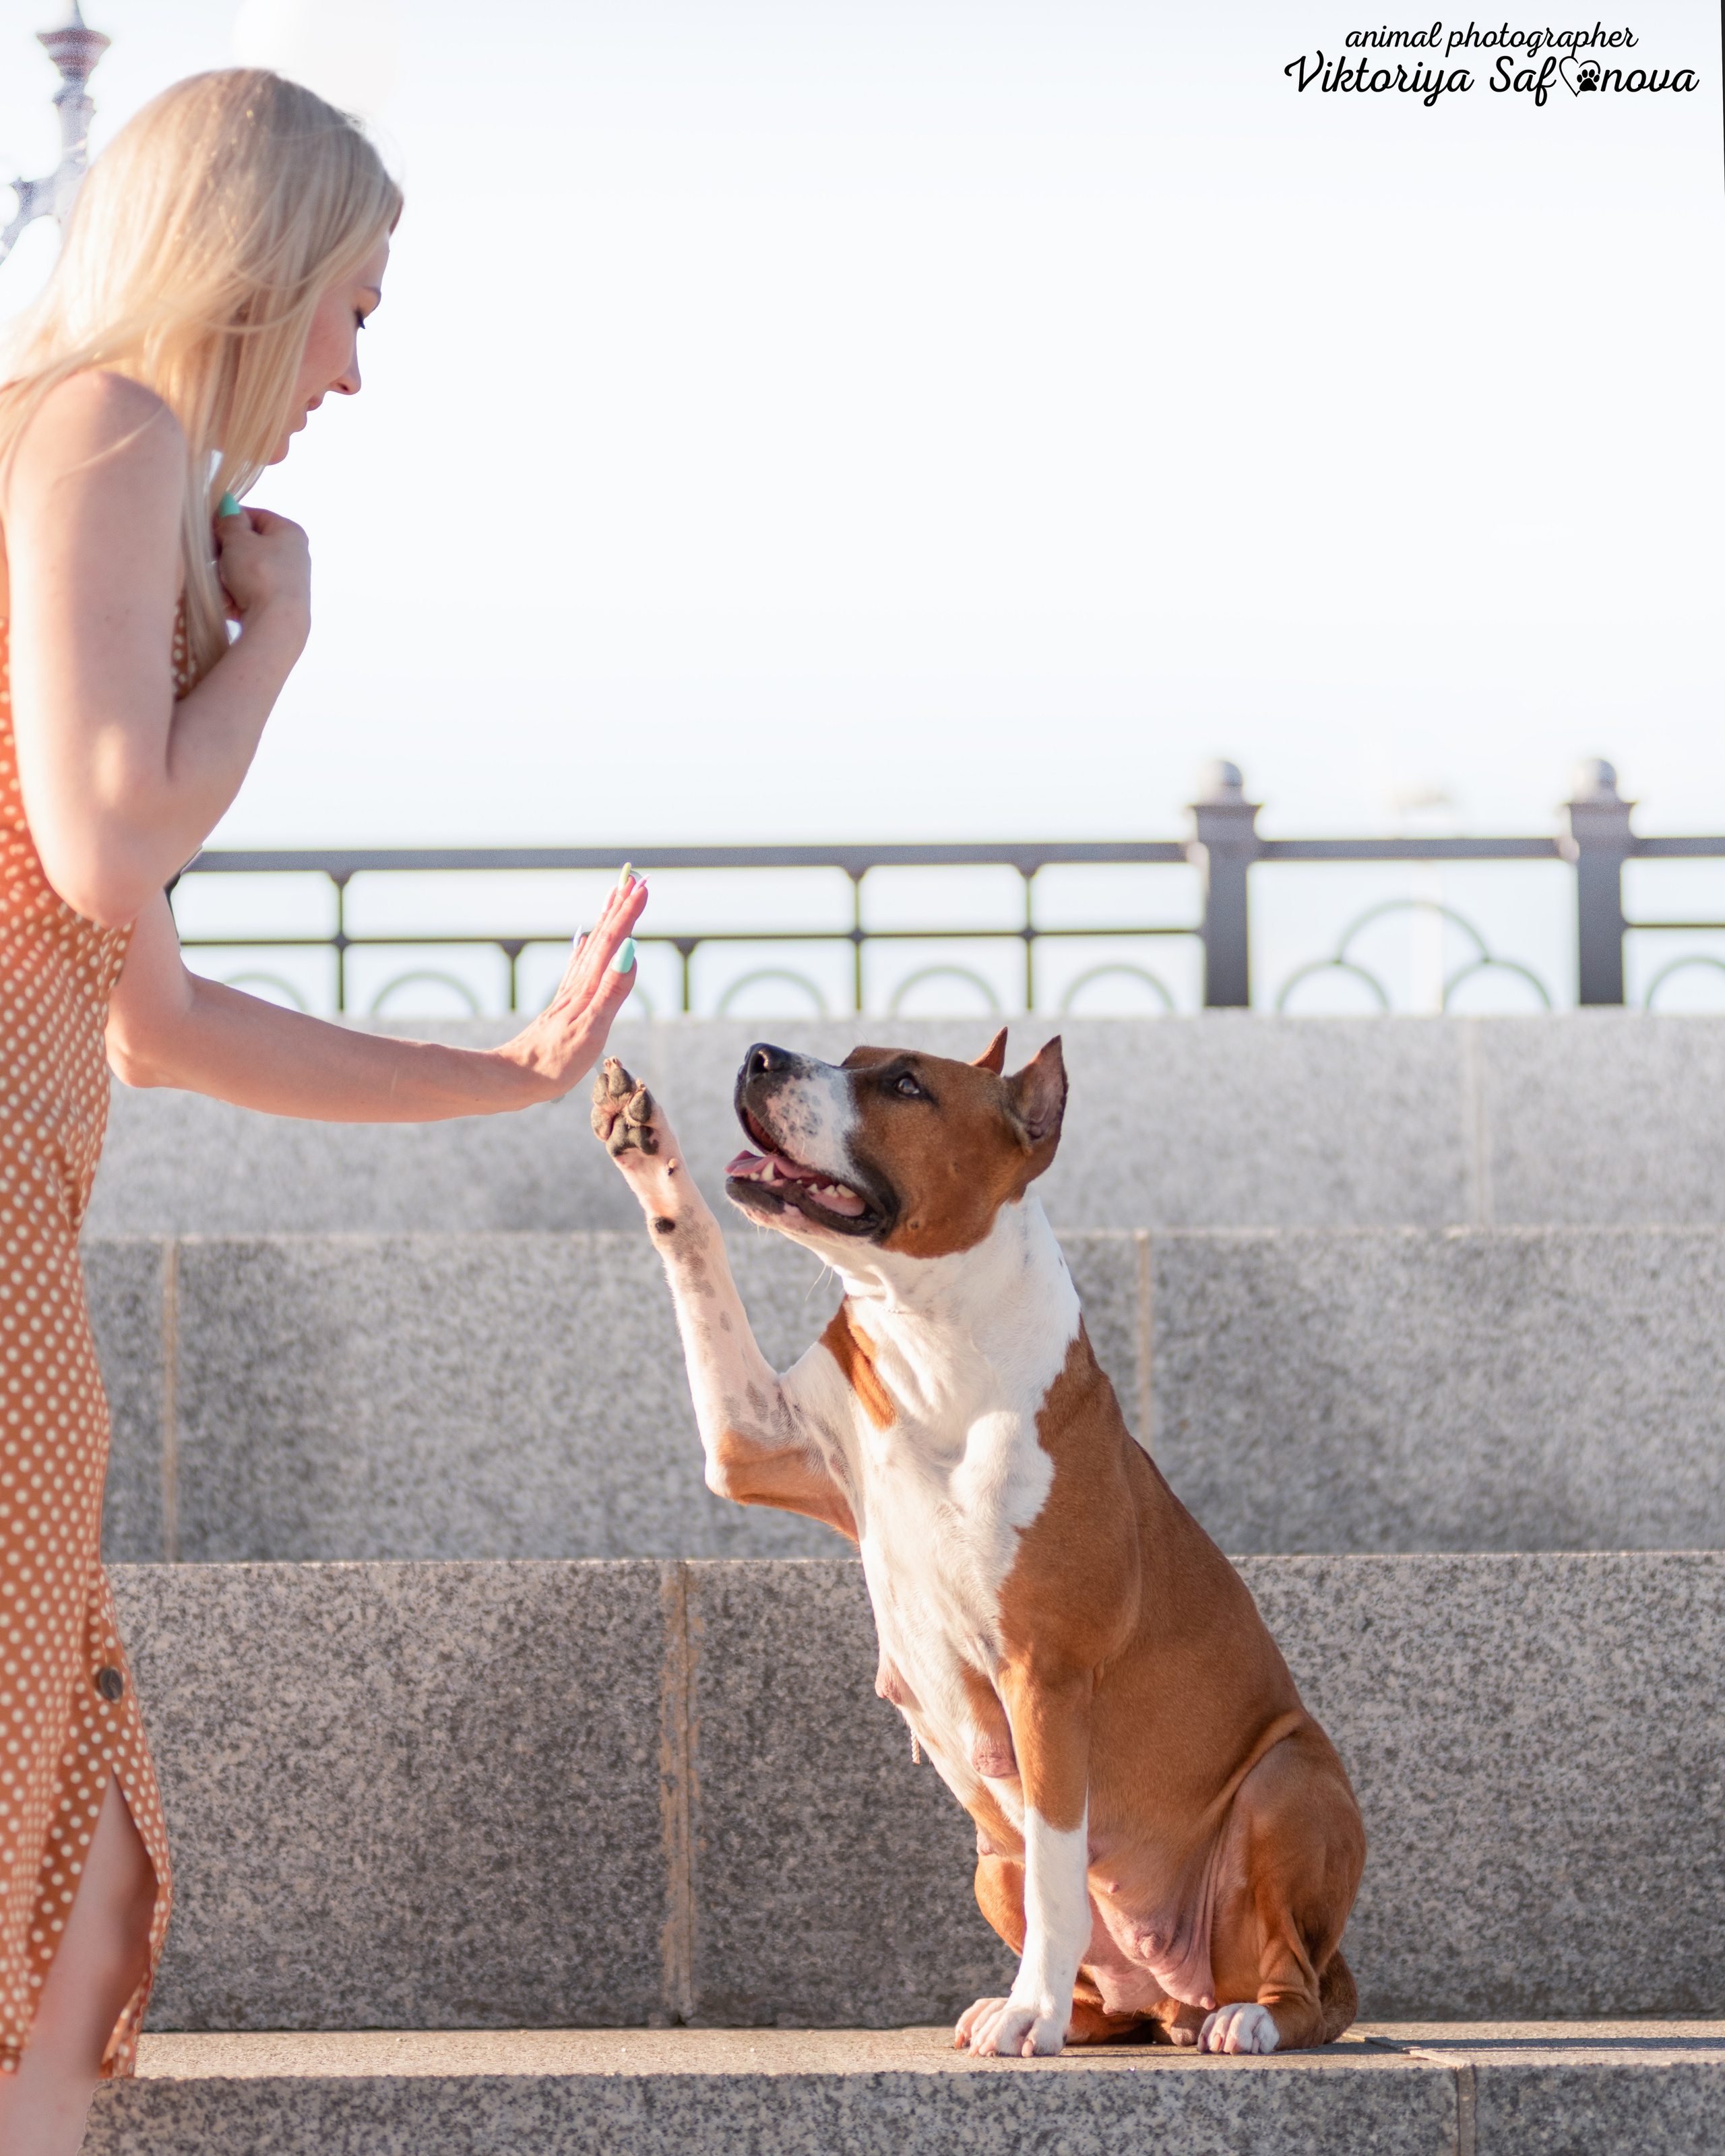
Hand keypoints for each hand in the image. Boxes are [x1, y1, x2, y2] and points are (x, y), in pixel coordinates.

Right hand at [214, 504, 311, 638]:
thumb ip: (230, 522)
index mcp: (290, 532)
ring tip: (222, 587)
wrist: (276, 623)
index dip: (231, 519)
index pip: (256, 515)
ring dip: (226, 579)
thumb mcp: (238, 540)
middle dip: (225, 555)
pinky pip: (248, 594)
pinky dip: (234, 598)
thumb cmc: (260, 573)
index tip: (212, 527)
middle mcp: (293, 556)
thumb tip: (229, 510)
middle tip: (214, 559)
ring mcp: (286, 582)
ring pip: (244, 573)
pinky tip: (228, 605)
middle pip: (248, 547)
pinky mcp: (277, 605)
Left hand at [493, 873, 649, 1098]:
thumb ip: (612, 990)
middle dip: (618, 907)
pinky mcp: (563, 1006)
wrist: (514, 1079)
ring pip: (592, 947)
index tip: (644, 886)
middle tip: (634, 878)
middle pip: (602, 937)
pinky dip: (589, 947)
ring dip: (606, 921)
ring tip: (615, 897)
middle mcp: (578, 985)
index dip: (629, 913)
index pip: (614, 941)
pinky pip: (580, 965)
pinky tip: (587, 941)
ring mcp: (569, 994)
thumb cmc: (554, 1063)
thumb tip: (631, 951)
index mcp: (587, 988)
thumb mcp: (591, 1029)